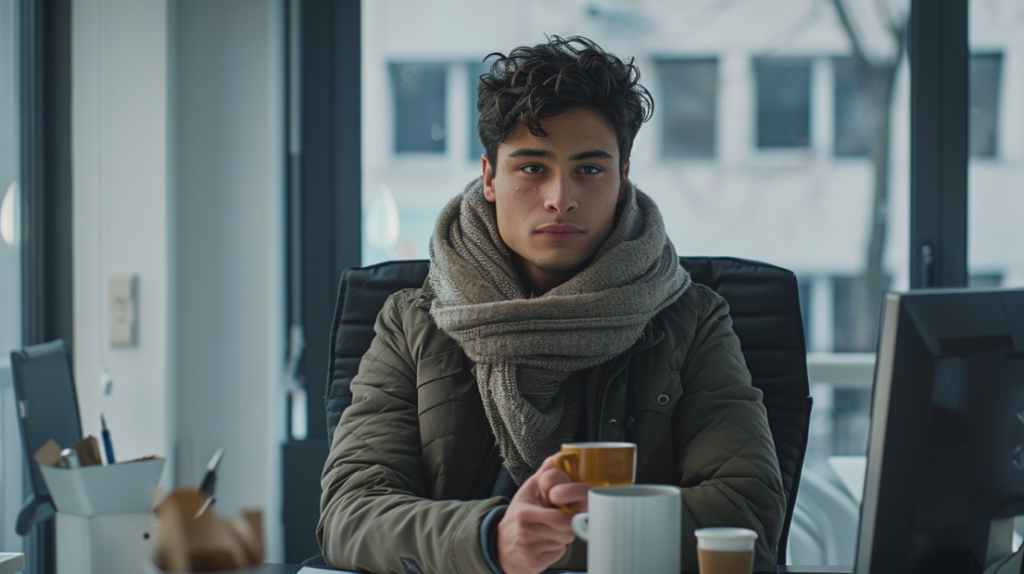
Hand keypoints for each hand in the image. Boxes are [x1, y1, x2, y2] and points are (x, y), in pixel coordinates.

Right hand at [496, 455, 590, 573]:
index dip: (571, 513)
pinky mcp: (533, 565)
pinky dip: (555, 550)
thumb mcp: (525, 494)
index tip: (569, 509)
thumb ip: (543, 476)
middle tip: (558, 520)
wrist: (498, 547)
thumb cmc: (516, 519)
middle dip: (567, 525)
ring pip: (564, 542)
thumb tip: (557, 458)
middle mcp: (526, 534)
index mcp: (525, 514)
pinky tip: (543, 544)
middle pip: (567, 531)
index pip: (563, 518)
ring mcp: (529, 551)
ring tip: (547, 531)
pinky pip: (557, 555)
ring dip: (560, 537)